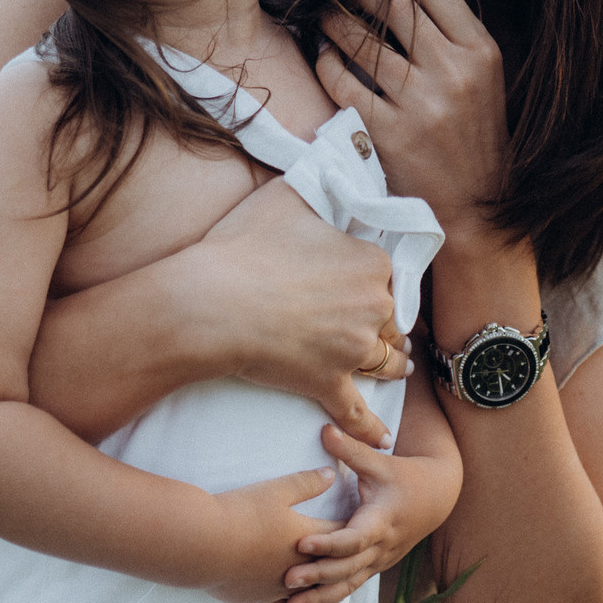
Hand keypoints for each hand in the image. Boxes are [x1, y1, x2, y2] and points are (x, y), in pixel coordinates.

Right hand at [186, 178, 410, 447]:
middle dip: (386, 325)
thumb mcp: (285, 197)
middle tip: (378, 329)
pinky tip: (382, 440)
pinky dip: (369, 428)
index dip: (377, 284)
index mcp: (372, 263)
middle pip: (391, 321)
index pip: (390, 277)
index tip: (365, 289)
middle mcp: (374, 306)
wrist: (209, 302)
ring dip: (390, 366)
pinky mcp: (328, 383)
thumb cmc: (242, 247)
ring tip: (393, 369)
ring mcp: (353, 349)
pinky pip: (357, 412)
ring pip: (386, 362)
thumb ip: (316, 184)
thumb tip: (329, 162)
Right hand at [199, 468, 345, 602]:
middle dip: (342, 560)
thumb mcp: (276, 490)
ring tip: (328, 584)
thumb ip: (307, 483)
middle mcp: (298, 570)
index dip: (352, 527)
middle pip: (330, 568)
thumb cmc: (239, 513)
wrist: (200, 543)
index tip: (362, 522)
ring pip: (308, 594)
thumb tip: (332, 474)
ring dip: (319, 589)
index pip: (340, 534)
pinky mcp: (255, 601)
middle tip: (354, 554)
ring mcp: (276, 590)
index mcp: (307, 540)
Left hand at [281, 419, 464, 602]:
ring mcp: (378, 562)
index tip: (303, 543)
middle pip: (348, 568)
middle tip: (287, 580)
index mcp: (381, 521)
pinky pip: (348, 590)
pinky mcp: (372, 568)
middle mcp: (381, 548)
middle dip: (318, 576)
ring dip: (320, 600)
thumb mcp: (381, 462)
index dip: (330, 542)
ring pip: (348, 586)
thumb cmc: (406, 476)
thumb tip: (324, 428)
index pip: (355, 538)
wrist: (438, 497)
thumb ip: (351, 449)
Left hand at [315, 0, 512, 260]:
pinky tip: (325, 57)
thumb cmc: (475, 138)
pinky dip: (326, 61)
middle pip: (393, 1)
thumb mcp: (484, 80)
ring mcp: (419, 103)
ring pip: (360, 37)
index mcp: (481, 52)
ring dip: (334, 20)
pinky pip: (341, 79)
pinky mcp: (387, 132)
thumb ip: (454, 38)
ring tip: (325, 18)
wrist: (475, 208)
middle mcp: (452, 71)